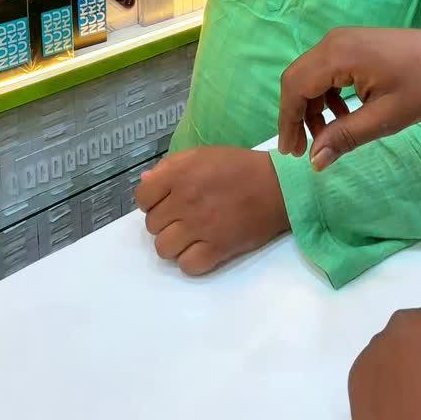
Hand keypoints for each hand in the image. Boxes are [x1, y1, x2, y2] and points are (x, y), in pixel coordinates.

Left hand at [135, 146, 289, 275]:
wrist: (277, 187)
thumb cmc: (238, 167)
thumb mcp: (202, 155)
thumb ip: (170, 166)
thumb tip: (146, 182)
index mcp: (180, 175)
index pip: (142, 198)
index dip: (151, 201)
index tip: (166, 202)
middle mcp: (185, 201)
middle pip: (152, 225)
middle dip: (165, 222)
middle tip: (183, 217)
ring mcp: (200, 227)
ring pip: (164, 249)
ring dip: (174, 244)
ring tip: (191, 235)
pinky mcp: (218, 249)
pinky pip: (187, 266)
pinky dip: (191, 261)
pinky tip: (202, 248)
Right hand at [278, 27, 420, 170]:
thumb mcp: (384, 118)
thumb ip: (344, 137)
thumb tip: (314, 161)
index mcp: (338, 54)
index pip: (295, 87)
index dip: (288, 121)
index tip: (291, 153)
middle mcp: (334, 41)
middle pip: (298, 79)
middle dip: (296, 115)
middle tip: (302, 150)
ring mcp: (343, 39)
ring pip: (311, 75)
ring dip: (312, 106)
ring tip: (328, 136)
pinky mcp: (353, 43)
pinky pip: (326, 69)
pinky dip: (327, 94)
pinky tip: (344, 114)